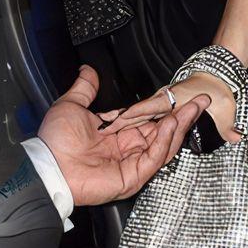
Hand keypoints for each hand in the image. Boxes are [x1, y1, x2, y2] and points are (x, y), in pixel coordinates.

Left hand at [38, 65, 208, 206]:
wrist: (48, 165)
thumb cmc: (55, 142)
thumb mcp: (71, 106)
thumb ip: (85, 88)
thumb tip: (87, 70)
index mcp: (117, 134)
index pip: (148, 119)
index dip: (164, 107)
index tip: (180, 93)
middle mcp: (127, 148)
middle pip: (162, 131)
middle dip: (182, 115)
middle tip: (199, 99)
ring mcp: (132, 163)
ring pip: (164, 143)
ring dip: (180, 125)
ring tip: (192, 108)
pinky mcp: (133, 176)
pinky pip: (154, 157)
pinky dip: (165, 140)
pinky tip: (173, 123)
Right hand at [100, 69, 238, 143]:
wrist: (217, 71)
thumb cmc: (217, 87)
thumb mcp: (225, 108)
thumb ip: (228, 126)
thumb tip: (236, 137)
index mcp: (175, 99)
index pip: (149, 107)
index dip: (133, 115)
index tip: (117, 120)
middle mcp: (165, 99)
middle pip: (138, 111)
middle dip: (120, 120)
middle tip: (102, 130)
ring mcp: (162, 100)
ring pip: (139, 112)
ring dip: (124, 120)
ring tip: (104, 129)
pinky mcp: (162, 102)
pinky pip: (144, 111)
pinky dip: (132, 118)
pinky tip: (118, 124)